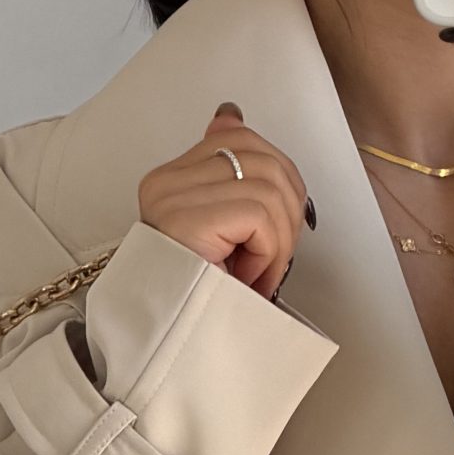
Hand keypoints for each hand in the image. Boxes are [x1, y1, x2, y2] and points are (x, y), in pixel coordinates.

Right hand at [137, 100, 314, 298]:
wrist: (174, 340)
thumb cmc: (202, 292)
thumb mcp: (226, 229)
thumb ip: (232, 177)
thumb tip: (230, 114)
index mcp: (171, 176)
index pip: (241, 140)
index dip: (278, 180)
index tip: (272, 226)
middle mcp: (166, 181)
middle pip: (264, 161)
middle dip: (287, 213)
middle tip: (272, 258)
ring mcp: (173, 198)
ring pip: (269, 189)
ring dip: (279, 241)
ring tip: (258, 273)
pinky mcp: (189, 220)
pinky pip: (260, 216)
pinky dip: (269, 252)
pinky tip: (250, 278)